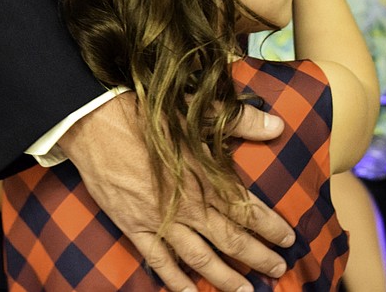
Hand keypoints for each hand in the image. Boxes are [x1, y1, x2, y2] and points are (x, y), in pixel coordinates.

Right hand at [60, 93, 292, 291]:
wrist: (97, 122)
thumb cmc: (146, 114)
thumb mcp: (195, 111)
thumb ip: (239, 121)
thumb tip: (276, 124)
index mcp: (205, 177)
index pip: (247, 209)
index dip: (270, 226)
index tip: (289, 239)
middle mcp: (187, 204)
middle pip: (230, 239)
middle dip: (257, 257)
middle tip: (277, 270)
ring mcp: (160, 219)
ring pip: (199, 257)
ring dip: (224, 277)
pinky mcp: (134, 226)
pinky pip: (158, 260)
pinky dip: (175, 280)